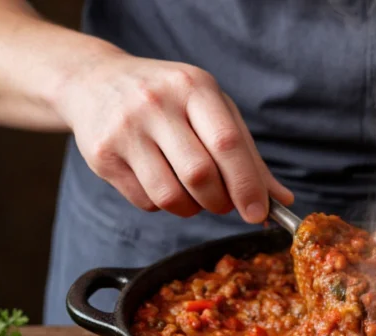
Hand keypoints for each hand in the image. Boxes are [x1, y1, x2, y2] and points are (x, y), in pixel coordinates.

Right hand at [54, 52, 292, 221]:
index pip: (227, 144)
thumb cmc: (168, 99)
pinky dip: (162, 205)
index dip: (246, 185)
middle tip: (223, 203)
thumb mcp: (211, 109)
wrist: (95, 82)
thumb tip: (281, 200)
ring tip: (193, 195)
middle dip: (220, 202)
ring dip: (191, 209)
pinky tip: (160, 181)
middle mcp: (156, 103)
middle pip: (200, 175)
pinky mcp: (102, 155)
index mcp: (193, 86)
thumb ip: (247, 154)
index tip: (258, 213)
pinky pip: (145, 202)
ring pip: (170, 196)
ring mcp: (125, 129)